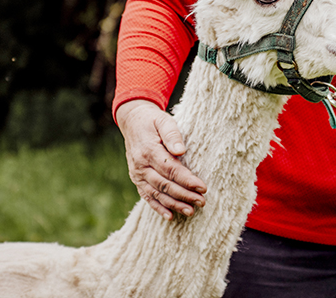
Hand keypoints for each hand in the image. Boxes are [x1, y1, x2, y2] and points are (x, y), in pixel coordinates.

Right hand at [115, 100, 207, 218]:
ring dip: (174, 204)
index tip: (203, 187)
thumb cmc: (153, 121)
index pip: (171, 169)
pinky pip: (146, 196)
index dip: (187, 180)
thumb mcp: (163, 120)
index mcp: (149, 151)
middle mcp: (141, 165)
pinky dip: (158, 207)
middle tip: (202, 201)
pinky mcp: (136, 179)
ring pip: (157, 194)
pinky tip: (170, 216)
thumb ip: (172, 134)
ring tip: (190, 211)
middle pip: (165, 185)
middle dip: (184, 195)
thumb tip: (180, 151)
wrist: (132, 122)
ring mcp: (137, 174)